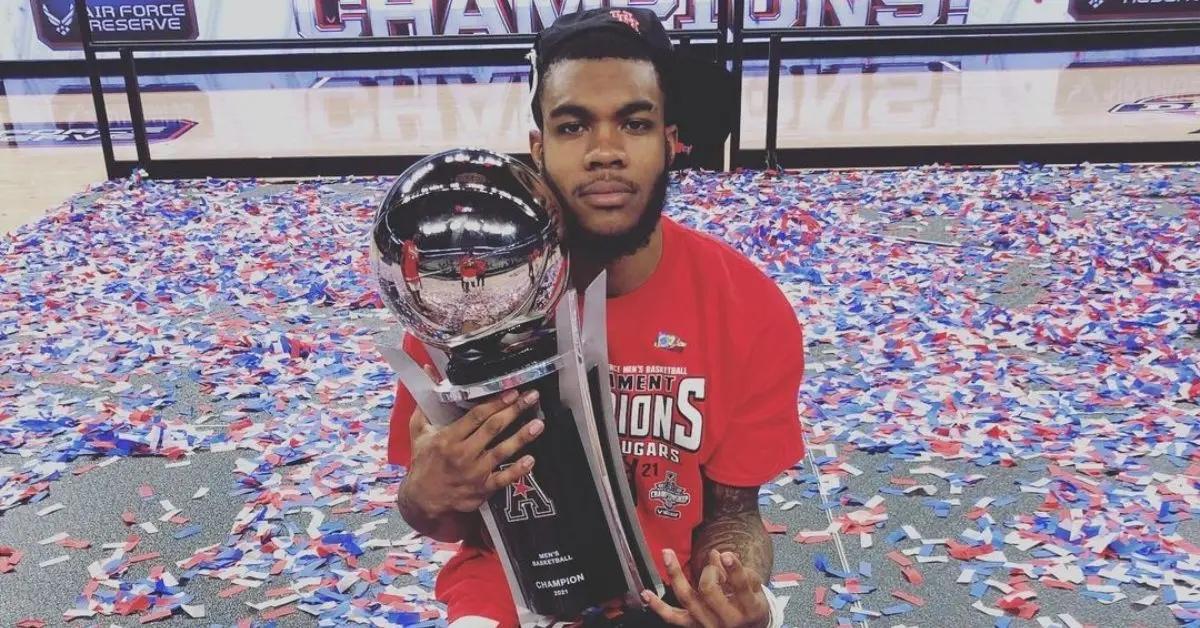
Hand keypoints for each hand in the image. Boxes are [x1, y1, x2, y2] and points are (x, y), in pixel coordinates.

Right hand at [403, 387, 543, 518]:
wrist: (422, 499)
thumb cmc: (423, 462)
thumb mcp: (418, 431)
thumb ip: (426, 403)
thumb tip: (428, 371)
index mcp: (448, 438)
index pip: (476, 416)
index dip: (496, 402)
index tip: (512, 392)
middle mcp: (463, 454)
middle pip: (493, 428)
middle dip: (514, 411)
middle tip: (532, 398)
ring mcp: (474, 473)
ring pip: (502, 451)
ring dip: (521, 437)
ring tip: (538, 424)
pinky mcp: (482, 489)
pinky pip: (503, 479)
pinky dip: (518, 470)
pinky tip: (531, 460)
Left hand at [643, 549, 771, 627]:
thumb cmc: (751, 606)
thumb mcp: (754, 588)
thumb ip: (737, 571)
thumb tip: (716, 555)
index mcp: (750, 608)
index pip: (741, 587)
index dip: (734, 569)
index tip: (726, 555)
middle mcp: (728, 619)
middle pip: (709, 591)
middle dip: (709, 572)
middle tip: (713, 566)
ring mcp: (708, 625)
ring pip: (688, 599)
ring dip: (675, 575)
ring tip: (667, 554)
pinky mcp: (694, 627)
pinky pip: (673, 617)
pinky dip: (658, 606)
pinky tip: (647, 594)